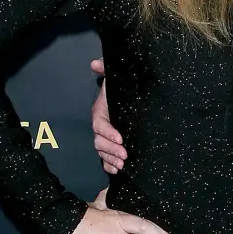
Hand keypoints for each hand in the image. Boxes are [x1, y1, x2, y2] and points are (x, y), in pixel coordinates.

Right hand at [90, 58, 127, 173]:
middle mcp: (103, 125)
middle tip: (124, 155)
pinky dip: (110, 165)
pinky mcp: (113, 145)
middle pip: (100, 142)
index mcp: (101, 111)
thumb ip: (107, 69)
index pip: (100, 124)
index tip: (120, 138)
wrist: (137, 96)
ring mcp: (107, 137)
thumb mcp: (117, 78)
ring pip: (103, 151)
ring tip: (123, 165)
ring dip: (111, 160)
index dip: (108, 132)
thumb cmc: (124, 88)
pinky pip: (107, 158)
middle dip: (111, 150)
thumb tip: (95, 63)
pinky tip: (118, 170)